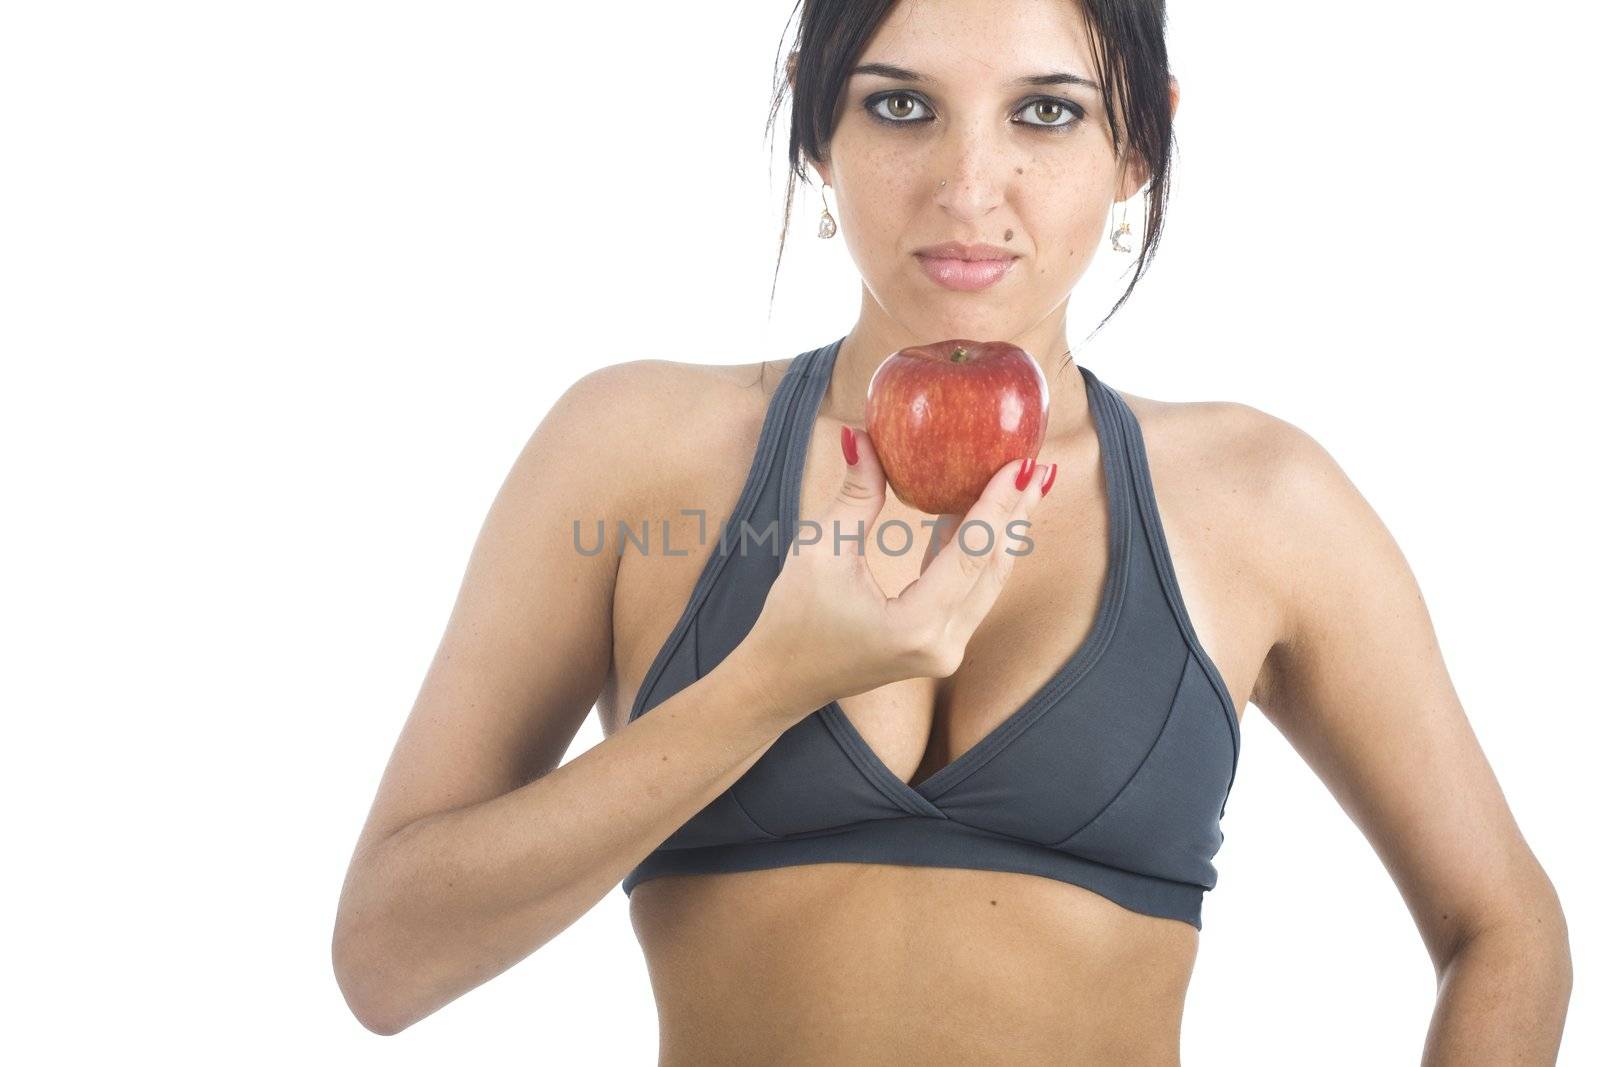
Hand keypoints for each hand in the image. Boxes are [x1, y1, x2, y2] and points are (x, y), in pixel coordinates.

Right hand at [740, 423, 1050, 722]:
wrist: (781, 680)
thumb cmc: (791, 618)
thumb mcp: (819, 549)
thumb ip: (855, 495)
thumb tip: (865, 435)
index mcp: (913, 624)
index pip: (971, 554)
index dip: (999, 504)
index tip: (1021, 463)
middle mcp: (942, 644)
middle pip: (993, 568)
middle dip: (1016, 513)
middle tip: (1038, 464)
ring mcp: (945, 651)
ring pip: (989, 581)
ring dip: (1003, 531)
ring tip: (1023, 484)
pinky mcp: (940, 646)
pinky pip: (972, 591)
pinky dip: (978, 552)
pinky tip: (979, 514)